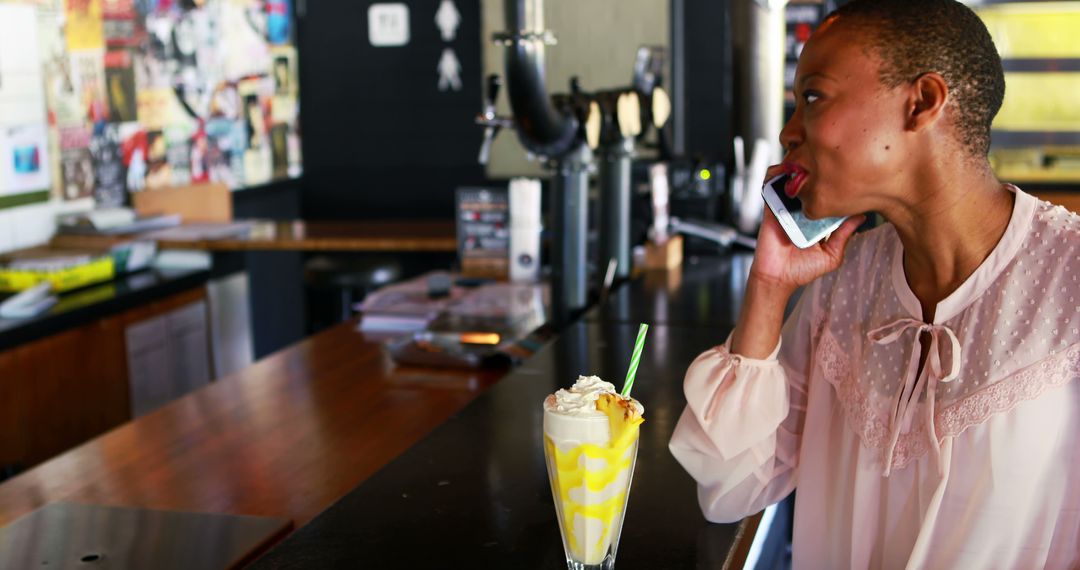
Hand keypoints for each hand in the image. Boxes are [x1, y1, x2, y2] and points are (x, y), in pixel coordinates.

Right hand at [749, 165, 865, 293]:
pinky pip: (771, 188)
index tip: (849, 180)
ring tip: (807, 161)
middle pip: (811, 188)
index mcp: (818, 221)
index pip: (829, 199)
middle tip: (831, 166)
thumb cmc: (802, 270)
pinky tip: (786, 169)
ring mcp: (787, 209)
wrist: (777, 279)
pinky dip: (775, 176)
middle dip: (819, 174)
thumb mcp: (831, 255)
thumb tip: (861, 217)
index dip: (838, 189)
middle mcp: (802, 213)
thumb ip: (844, 236)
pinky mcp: (772, 209)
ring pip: (790, 183)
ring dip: (796, 169)